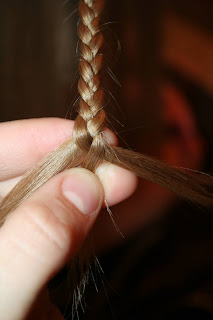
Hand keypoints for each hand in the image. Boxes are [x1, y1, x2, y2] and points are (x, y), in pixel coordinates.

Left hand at [0, 118, 136, 319]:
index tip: (79, 134)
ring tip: (117, 182)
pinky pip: (50, 231)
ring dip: (78, 192)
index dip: (30, 138)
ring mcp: (4, 244)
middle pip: (17, 178)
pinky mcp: (24, 261)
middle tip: (113, 160)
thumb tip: (84, 186)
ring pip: (38, 203)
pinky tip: (95, 210)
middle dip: (66, 166)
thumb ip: (32, 242)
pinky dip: (75, 221)